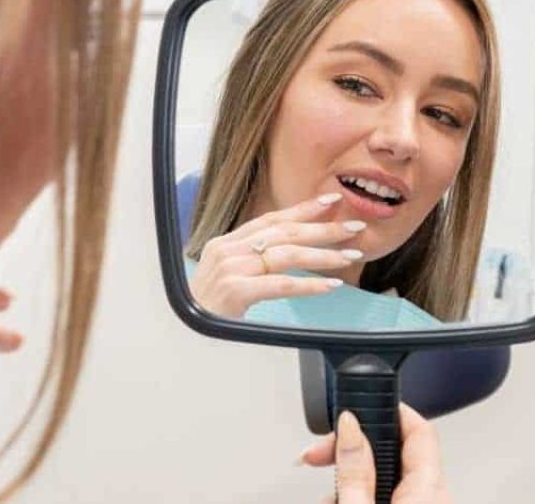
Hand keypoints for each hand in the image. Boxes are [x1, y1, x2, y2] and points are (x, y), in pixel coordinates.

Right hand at [189, 192, 366, 317]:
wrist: (179, 334)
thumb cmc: (207, 309)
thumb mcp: (228, 276)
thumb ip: (252, 261)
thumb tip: (290, 253)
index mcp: (227, 243)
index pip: (272, 219)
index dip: (303, 209)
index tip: (331, 200)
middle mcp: (228, 250)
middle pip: (285, 233)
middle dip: (323, 228)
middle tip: (354, 227)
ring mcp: (231, 269)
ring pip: (287, 255)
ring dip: (323, 255)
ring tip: (350, 256)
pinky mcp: (235, 292)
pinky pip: (281, 284)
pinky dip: (309, 284)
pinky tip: (330, 285)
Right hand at [301, 403, 453, 503]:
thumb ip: (356, 471)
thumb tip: (350, 426)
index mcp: (429, 491)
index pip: (418, 428)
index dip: (385, 409)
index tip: (351, 408)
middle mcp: (433, 499)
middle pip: (391, 453)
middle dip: (350, 451)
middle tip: (318, 454)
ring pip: (382, 480)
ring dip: (348, 482)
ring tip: (326, 496)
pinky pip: (385, 499)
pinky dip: (360, 498)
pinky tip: (336, 503)